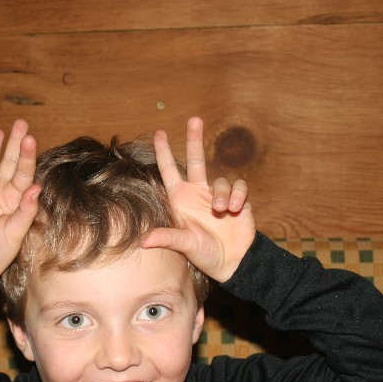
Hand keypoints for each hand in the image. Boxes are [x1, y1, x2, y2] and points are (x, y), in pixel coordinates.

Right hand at [0, 119, 40, 288]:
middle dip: (14, 143)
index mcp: (16, 200)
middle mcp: (0, 193)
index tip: (29, 138)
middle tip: (21, 123)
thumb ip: (25, 210)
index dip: (27, 155)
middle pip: (9, 163)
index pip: (24, 172)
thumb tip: (36, 187)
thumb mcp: (15, 233)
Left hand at [142, 117, 255, 282]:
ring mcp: (218, 196)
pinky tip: (235, 210)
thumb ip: (167, 238)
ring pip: (221, 179)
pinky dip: (238, 196)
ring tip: (223, 210)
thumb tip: (143, 241)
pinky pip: (239, 187)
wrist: (233, 262)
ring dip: (222, 194)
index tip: (158, 133)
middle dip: (194, 139)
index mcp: (181, 200)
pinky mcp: (238, 200)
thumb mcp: (184, 245)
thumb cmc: (204, 254)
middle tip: (194, 119)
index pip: (170, 171)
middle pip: (196, 160)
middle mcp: (198, 194)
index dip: (164, 152)